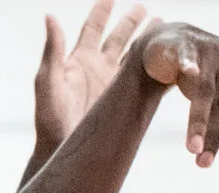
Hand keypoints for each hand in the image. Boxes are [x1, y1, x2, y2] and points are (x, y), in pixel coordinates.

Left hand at [35, 2, 151, 153]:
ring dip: (147, 43)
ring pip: (134, 57)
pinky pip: (144, 81)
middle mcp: (97, 68)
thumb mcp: (48, 82)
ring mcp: (112, 85)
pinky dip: (157, 70)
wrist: (62, 152)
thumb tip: (50, 16)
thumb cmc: (49, 120)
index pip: (93, 27)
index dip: (103, 10)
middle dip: (131, 22)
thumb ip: (52, 50)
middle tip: (145, 9)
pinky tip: (170, 63)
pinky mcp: (123, 102)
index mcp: (79, 59)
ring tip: (162, 29)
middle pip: (118, 38)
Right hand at [137, 21, 218, 164]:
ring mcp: (208, 48)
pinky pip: (187, 58)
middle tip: (204, 164)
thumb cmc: (202, 69)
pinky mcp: (183, 44)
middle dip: (213, 136)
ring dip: (198, 123)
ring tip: (192, 150)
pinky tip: (191, 73)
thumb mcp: (218, 91)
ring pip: (204, 92)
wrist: (172, 39)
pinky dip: (189, 65)